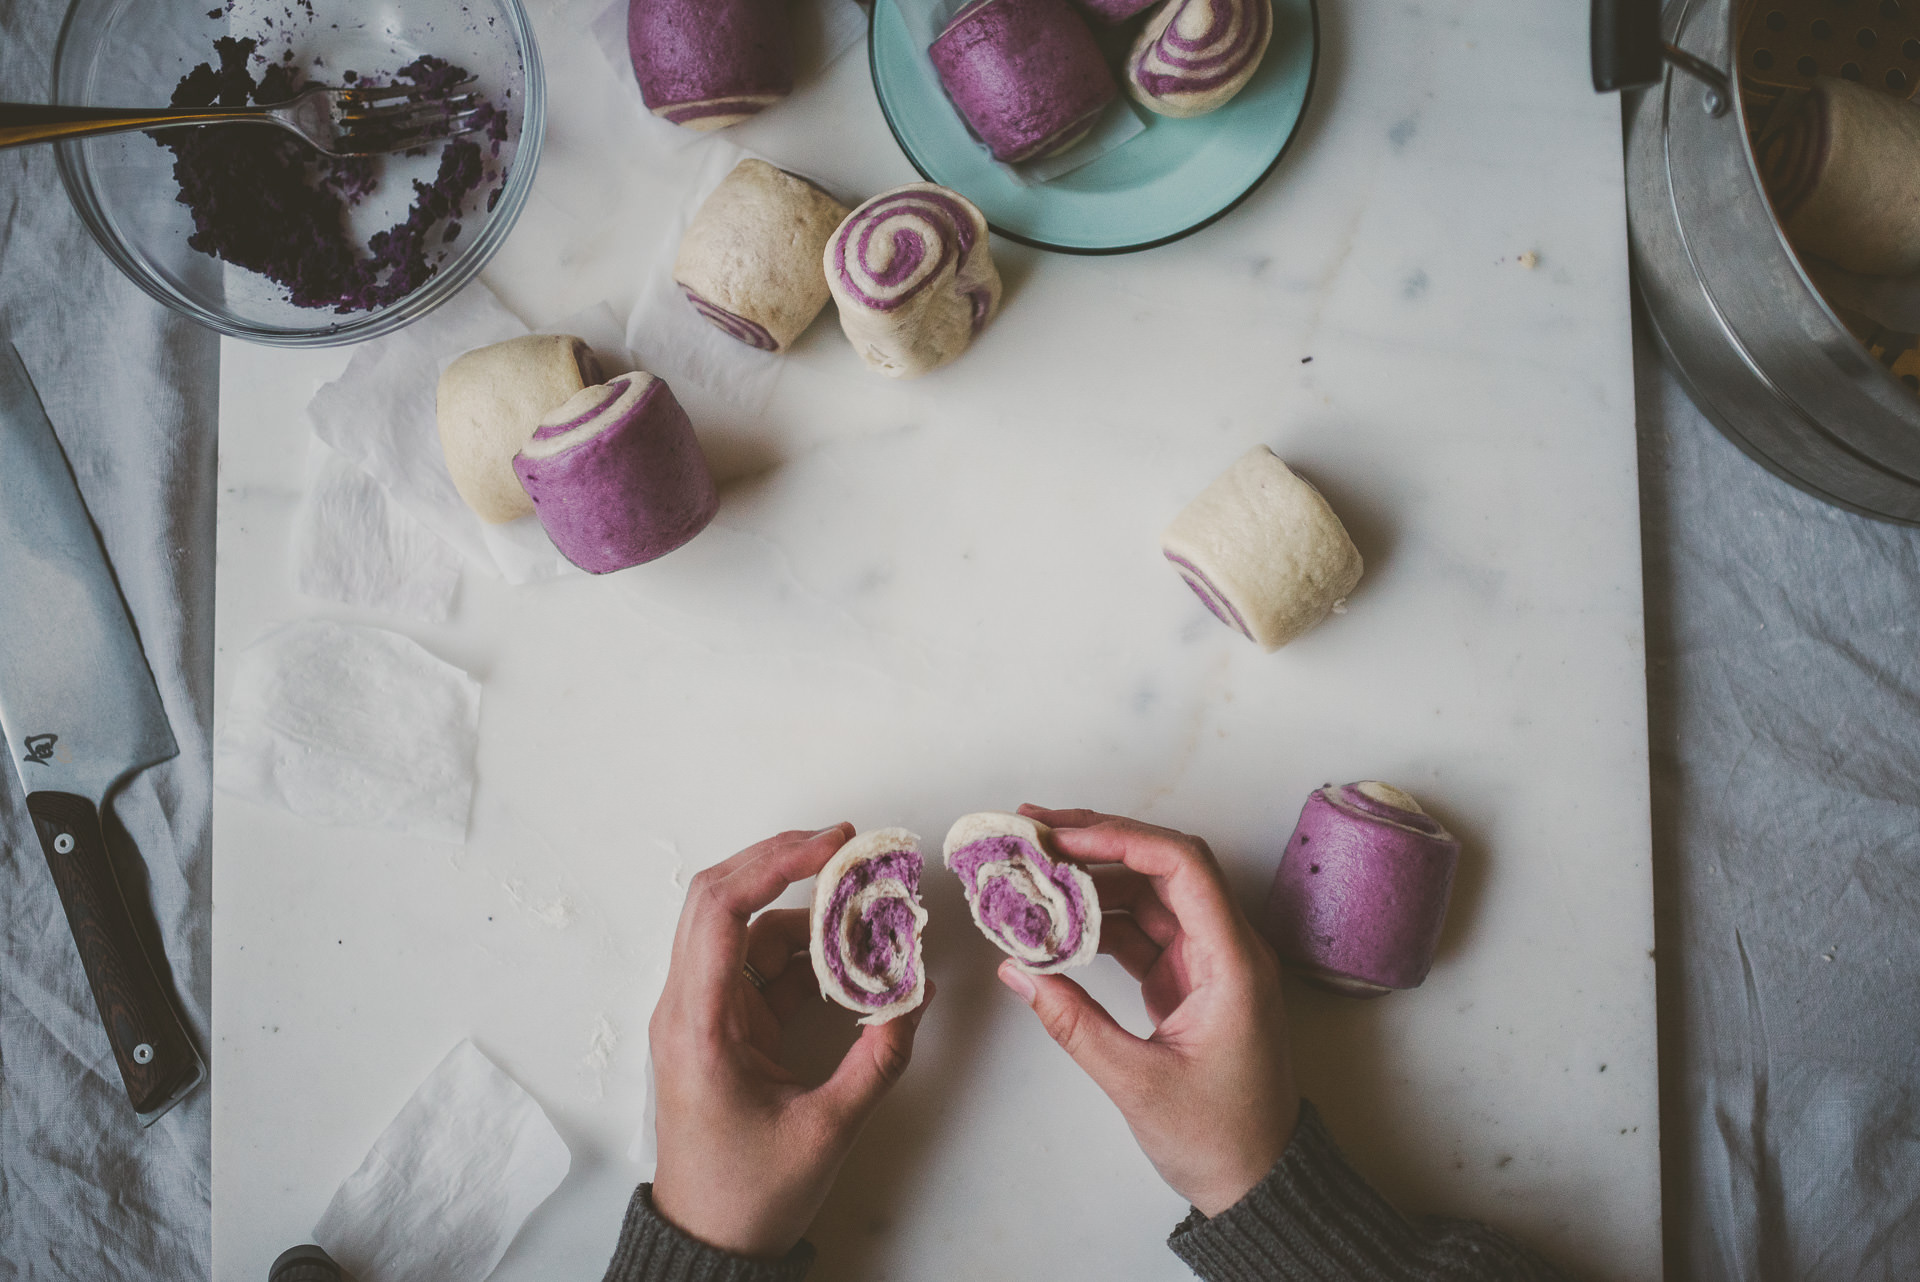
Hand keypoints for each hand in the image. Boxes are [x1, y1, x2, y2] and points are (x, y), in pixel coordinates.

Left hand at [649, 824, 930, 1257]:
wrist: (708, 1242)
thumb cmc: (748, 1194)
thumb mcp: (828, 1129)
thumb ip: (878, 1058)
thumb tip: (914, 995)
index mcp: (698, 1024)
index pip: (720, 909)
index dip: (774, 862)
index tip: (833, 845)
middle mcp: (689, 1005)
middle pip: (721, 898)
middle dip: (785, 862)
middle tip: (849, 847)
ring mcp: (702, 1012)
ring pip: (747, 928)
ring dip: (805, 912)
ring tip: (867, 914)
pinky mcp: (722, 1025)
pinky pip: (760, 964)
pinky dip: (805, 952)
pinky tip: (850, 958)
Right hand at [999, 806, 1297, 1216]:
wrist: (1259, 1183)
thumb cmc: (1219, 1138)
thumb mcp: (1137, 1083)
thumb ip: (1073, 1022)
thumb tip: (1017, 970)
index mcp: (1233, 961)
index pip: (1183, 865)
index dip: (1119, 838)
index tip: (1060, 836)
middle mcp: (1227, 948)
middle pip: (1163, 866)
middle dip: (1098, 841)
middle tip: (1033, 830)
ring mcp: (1207, 963)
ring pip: (1148, 896)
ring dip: (1092, 880)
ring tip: (1032, 870)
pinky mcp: (1189, 982)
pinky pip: (1142, 932)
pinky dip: (1098, 922)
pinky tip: (1054, 922)